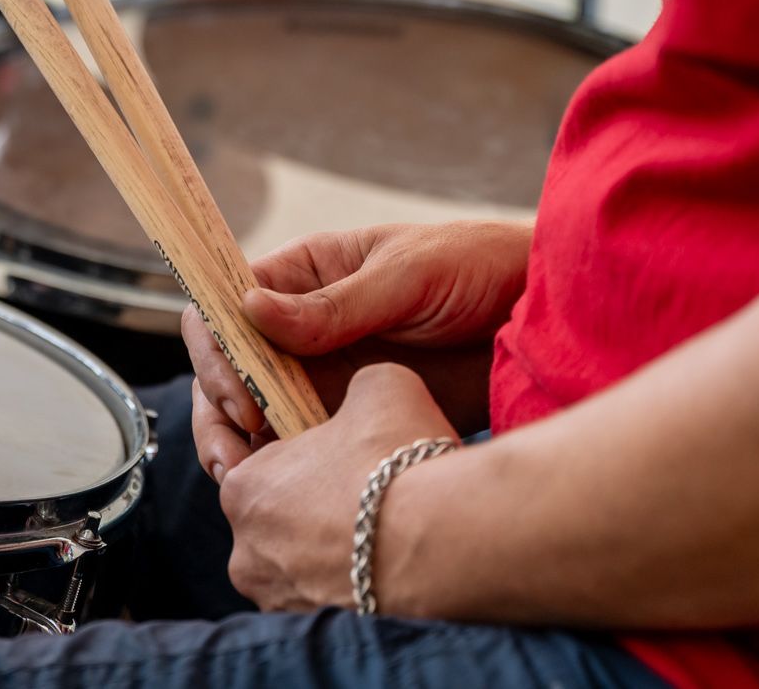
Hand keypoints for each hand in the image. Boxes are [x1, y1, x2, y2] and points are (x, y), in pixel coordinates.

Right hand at [184, 219, 527, 450]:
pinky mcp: (351, 414)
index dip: (217, 350)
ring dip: (240, 445)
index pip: (227, 306)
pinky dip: (283, 468)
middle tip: (237, 452)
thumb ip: (334, 304)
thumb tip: (251, 310)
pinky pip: (302, 442)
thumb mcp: (407, 275)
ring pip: (255, 409)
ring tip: (245, 481)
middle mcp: (302, 324)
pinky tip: (286, 491)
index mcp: (305, 274)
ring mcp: (325, 371)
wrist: (541, 315)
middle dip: (217, 408)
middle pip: (228, 366)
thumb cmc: (477, 267)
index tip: (238, 393)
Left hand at [219, 363, 457, 611]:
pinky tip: (389, 563)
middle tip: (364, 488)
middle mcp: (246, 551)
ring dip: (333, 546)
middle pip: (277, 517)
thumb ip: (351, 388)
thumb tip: (361, 398)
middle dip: (314, 503)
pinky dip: (353, 582)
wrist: (446, 543)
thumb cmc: (399, 459)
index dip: (299, 451)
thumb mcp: (378, 385)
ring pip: (301, 562)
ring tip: (383, 527)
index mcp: (242, 488)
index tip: (336, 449)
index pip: (255, 462)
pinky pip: (329, 597)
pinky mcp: (318, 631)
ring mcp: (280, 599)